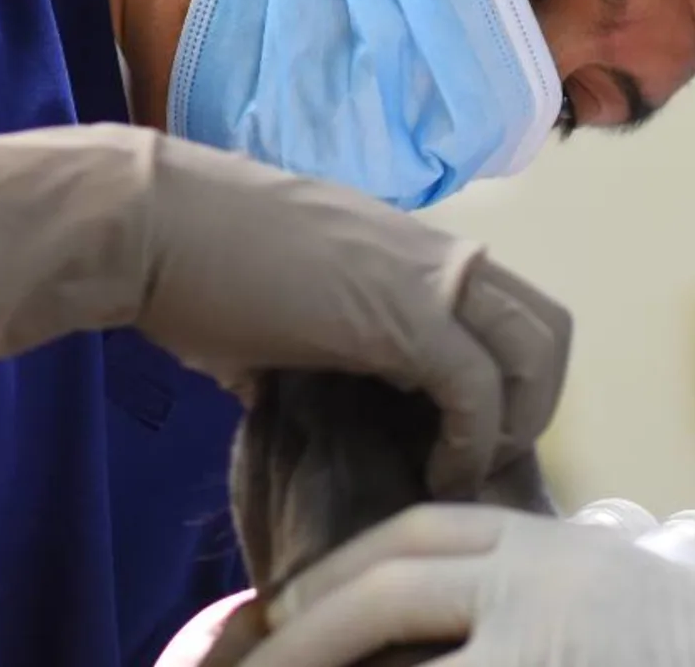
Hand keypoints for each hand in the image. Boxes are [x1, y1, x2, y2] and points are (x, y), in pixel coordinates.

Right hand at [0, 124, 570, 493]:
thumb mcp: (286, 309)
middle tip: (487, 455)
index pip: (514, 306)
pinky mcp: (405, 317)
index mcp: (417, 253)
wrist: (146, 224)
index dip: (513, 374)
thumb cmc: (196, 264)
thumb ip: (317, 347)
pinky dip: (474, 437)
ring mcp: (429, 281)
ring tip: (469, 467)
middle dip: (537, 400)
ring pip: (533, 349)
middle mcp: (440, 258)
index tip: (475, 431)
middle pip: (548, 327)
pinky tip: (440, 470)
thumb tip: (295, 399)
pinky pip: (477, 383)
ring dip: (517, 419)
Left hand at [245, 504, 694, 666]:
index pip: (427, 533)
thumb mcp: (691, 566)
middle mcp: (548, 581)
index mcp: (568, 547)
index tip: (295, 608)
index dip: (348, 567)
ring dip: (330, 666)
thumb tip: (618, 532)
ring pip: (403, 650)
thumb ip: (632, 549)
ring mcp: (551, 642)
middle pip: (392, 580)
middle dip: (309, 623)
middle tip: (255, 658)